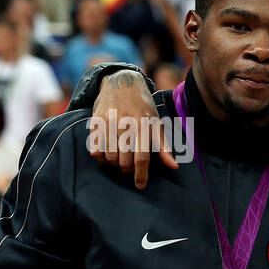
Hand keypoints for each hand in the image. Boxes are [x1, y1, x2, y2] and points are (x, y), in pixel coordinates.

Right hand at [87, 70, 177, 187]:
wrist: (122, 83)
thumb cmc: (143, 108)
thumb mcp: (157, 124)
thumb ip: (164, 147)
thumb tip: (174, 167)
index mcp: (144, 126)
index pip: (142, 157)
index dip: (140, 174)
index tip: (140, 185)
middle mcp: (126, 125)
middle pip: (124, 159)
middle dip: (127, 170)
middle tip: (129, 169)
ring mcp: (109, 123)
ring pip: (109, 156)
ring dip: (113, 164)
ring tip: (118, 160)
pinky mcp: (96, 122)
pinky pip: (94, 148)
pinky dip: (100, 156)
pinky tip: (106, 154)